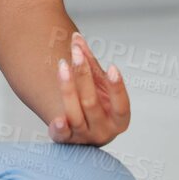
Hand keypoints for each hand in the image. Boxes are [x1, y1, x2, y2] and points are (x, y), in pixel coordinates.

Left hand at [48, 31, 129, 145]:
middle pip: (92, 103)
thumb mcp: (98, 84)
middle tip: (75, 52)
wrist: (80, 129)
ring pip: (75, 114)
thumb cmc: (95, 102)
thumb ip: (89, 63)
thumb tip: (77, 38)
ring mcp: (85, 138)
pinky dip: (59, 127)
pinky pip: (61, 136)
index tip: (112, 67)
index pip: (121, 105)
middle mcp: (104, 132)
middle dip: (83, 75)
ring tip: (62, 65)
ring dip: (67, 88)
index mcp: (120, 120)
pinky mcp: (66, 141)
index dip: (117, 87)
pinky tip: (57, 119)